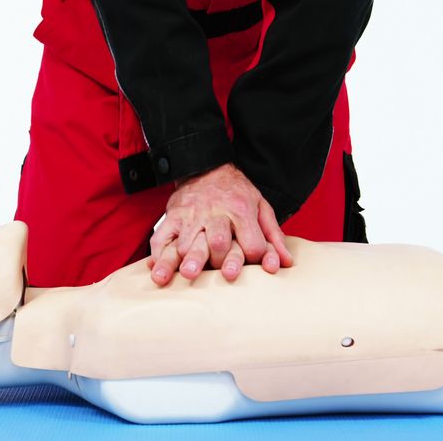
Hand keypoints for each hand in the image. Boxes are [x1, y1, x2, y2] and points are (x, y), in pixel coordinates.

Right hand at [147, 163, 291, 285]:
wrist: (206, 167)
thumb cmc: (237, 193)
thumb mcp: (261, 207)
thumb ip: (273, 236)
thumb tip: (285, 264)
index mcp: (241, 211)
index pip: (252, 243)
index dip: (256, 257)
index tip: (254, 266)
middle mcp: (215, 215)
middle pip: (218, 241)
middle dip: (219, 259)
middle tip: (223, 274)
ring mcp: (191, 217)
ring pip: (188, 242)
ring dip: (187, 261)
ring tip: (186, 275)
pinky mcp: (172, 218)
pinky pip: (161, 238)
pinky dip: (158, 255)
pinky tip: (158, 272)